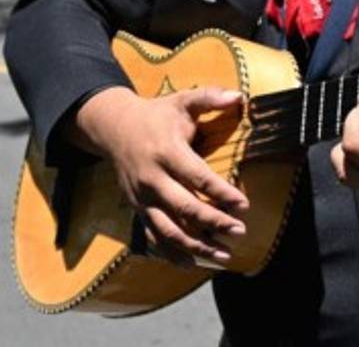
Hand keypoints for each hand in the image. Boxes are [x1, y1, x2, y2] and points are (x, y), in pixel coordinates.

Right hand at [72, 86, 249, 266]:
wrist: (114, 128)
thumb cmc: (157, 115)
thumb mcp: (182, 101)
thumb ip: (209, 97)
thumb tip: (239, 96)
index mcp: (166, 151)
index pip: (197, 177)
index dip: (221, 193)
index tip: (244, 205)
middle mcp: (152, 178)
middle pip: (185, 207)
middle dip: (214, 222)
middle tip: (240, 231)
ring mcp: (142, 197)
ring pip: (169, 229)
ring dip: (196, 246)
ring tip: (224, 255)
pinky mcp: (137, 209)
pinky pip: (153, 237)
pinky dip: (172, 253)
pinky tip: (193, 263)